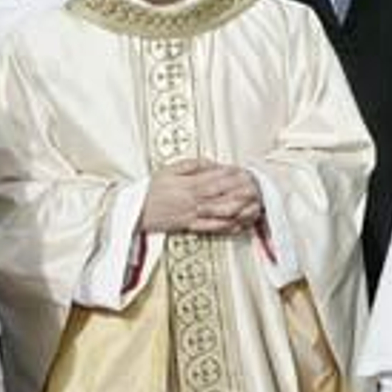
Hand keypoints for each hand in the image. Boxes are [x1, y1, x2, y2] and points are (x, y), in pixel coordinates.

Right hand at [139, 160, 264, 234]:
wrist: (135, 211)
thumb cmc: (151, 190)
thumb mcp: (169, 170)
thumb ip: (192, 165)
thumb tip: (212, 163)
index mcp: (189, 185)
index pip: (216, 179)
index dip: (233, 176)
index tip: (245, 172)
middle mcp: (193, 201)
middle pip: (223, 196)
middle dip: (242, 192)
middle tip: (256, 189)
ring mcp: (193, 215)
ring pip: (221, 213)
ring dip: (240, 209)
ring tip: (254, 205)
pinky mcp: (190, 227)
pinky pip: (212, 228)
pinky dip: (228, 227)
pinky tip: (240, 224)